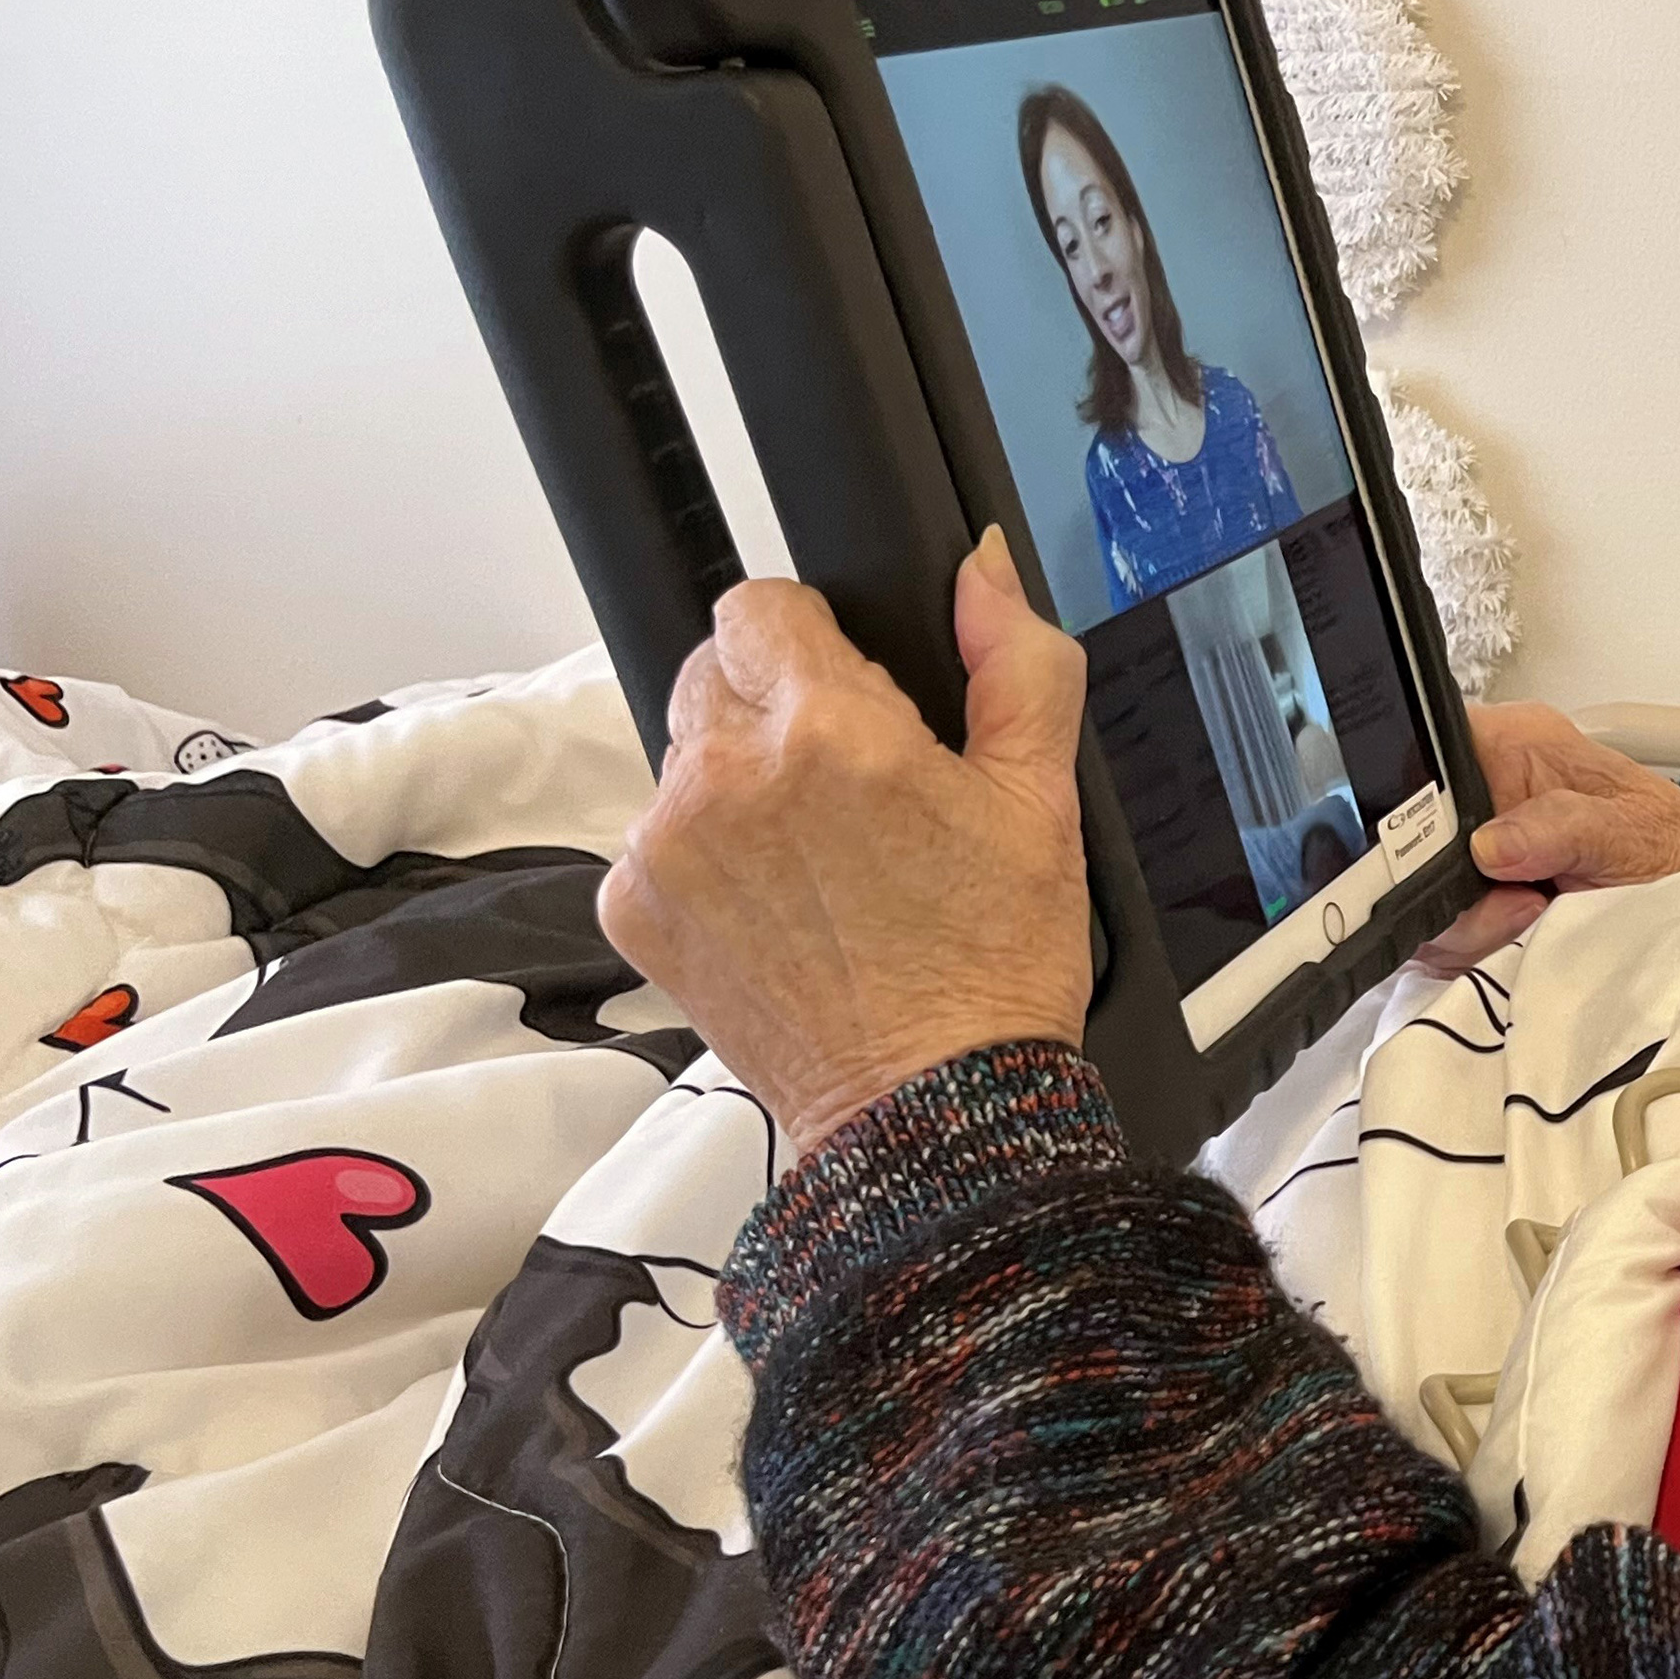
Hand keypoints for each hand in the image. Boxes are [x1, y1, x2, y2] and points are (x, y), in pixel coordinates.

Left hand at [600, 530, 1094, 1152]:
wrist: (932, 1109)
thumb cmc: (992, 965)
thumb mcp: (1043, 799)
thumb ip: (1014, 661)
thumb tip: (979, 569)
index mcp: (831, 729)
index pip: (763, 605)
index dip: (817, 642)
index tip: (856, 696)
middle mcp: (729, 776)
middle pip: (715, 673)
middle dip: (776, 707)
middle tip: (850, 790)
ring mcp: (669, 846)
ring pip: (685, 756)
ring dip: (738, 784)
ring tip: (821, 862)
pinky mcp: (636, 908)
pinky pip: (658, 839)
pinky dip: (707, 858)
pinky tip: (782, 908)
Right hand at [1412, 703, 1679, 975]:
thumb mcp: (1629, 834)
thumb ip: (1562, 827)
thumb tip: (1491, 844)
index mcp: (1514, 743)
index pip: (1427, 744)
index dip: (1414, 796)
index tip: (1453, 848)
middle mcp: (1485, 792)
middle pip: (1406, 834)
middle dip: (1449, 881)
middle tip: (1519, 902)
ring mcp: (1476, 852)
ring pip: (1417, 890)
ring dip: (1467, 922)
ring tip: (1535, 918)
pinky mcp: (1477, 903)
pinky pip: (1438, 929)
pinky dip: (1472, 948)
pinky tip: (1522, 939)